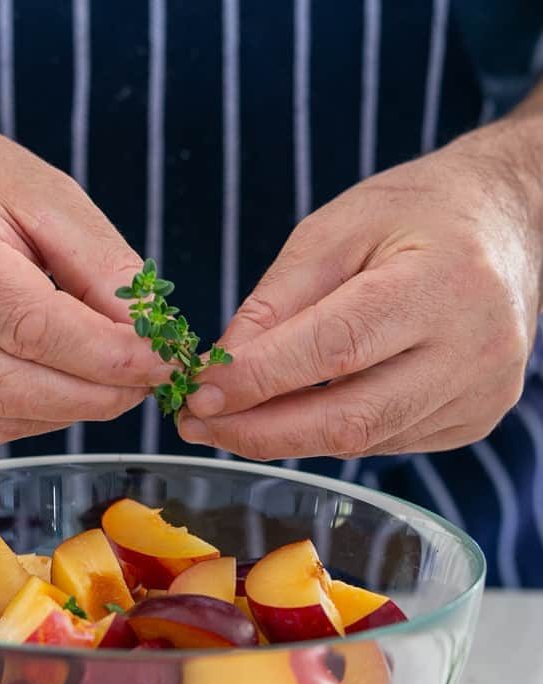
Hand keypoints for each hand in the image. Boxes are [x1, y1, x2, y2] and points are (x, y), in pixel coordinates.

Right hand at [0, 91, 166, 444]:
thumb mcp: (43, 192)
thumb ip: (102, 267)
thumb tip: (149, 339)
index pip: (30, 327)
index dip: (106, 357)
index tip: (161, 362)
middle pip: (12, 388)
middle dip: (96, 396)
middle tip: (142, 382)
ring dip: (65, 409)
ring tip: (98, 376)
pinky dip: (26, 416)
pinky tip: (44, 381)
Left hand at [180, 117, 542, 460]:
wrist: (511, 224)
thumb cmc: (418, 214)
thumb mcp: (336, 229)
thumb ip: (276, 301)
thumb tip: (220, 371)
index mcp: (441, 282)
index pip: (335, 348)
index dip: (259, 380)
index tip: (198, 395)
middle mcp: (474, 348)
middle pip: (350, 418)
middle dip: (261, 431)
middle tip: (199, 426)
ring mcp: (480, 394)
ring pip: (361, 440)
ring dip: (287, 436)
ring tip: (236, 417)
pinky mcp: (474, 420)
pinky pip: (383, 443)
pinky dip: (331, 432)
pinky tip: (302, 409)